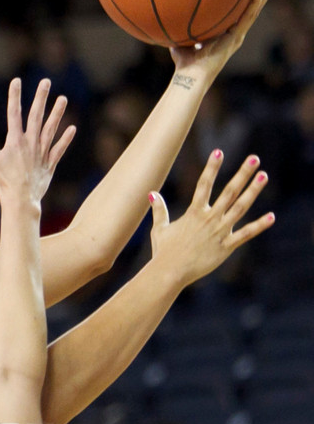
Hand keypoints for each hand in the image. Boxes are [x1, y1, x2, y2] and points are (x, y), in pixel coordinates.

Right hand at [0, 77, 75, 207]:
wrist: (20, 201)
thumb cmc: (2, 182)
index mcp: (15, 141)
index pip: (14, 113)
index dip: (14, 96)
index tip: (17, 81)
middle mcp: (30, 143)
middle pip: (36, 116)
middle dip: (41, 98)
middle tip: (46, 81)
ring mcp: (42, 153)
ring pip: (51, 129)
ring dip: (57, 114)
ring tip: (63, 99)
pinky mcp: (49, 165)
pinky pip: (59, 149)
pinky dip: (65, 139)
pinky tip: (72, 129)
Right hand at [148, 149, 273, 286]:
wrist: (169, 272)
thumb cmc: (163, 252)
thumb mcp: (159, 229)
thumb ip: (159, 210)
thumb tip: (151, 193)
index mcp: (194, 213)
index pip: (204, 184)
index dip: (211, 167)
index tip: (219, 151)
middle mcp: (209, 218)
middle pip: (229, 191)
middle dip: (242, 174)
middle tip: (254, 158)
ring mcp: (219, 232)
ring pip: (240, 208)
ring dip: (253, 191)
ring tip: (264, 176)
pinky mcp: (225, 247)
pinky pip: (245, 235)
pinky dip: (259, 226)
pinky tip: (271, 217)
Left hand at [171, 0, 275, 76]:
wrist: (191, 75)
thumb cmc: (185, 63)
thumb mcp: (182, 40)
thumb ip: (180, 29)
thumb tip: (171, 17)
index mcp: (224, 34)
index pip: (238, 14)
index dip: (245, 0)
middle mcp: (234, 34)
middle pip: (251, 10)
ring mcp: (237, 35)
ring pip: (255, 10)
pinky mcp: (237, 37)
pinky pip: (248, 15)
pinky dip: (254, 2)